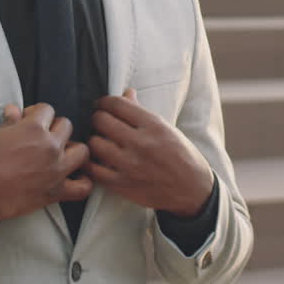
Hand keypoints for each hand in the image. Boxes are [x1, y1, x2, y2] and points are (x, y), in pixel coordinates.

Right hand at [0, 103, 91, 227]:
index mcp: (33, 128)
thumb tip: (14, 111)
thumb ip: (7, 122)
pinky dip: (83, 182)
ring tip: (61, 153)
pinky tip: (75, 177)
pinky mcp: (57, 191)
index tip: (28, 119)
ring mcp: (57, 169)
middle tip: (43, 137)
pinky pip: (83, 187)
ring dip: (73, 149)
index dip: (36, 113)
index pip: (47, 109)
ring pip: (82, 151)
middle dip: (55, 128)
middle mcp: (50, 146)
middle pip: (66, 125)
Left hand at [86, 89, 213, 216]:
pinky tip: (97, 160)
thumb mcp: (167, 129)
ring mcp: (130, 165)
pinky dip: (91, 163)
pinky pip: (94, 170)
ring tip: (100, 142)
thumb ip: (142, 112)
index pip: (117, 104)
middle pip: (101, 121)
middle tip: (100, 122)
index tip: (102, 105)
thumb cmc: (181, 156)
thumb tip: (126, 93)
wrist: (192, 190)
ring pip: (94, 144)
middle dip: (97, 118)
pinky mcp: (123, 185)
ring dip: (94, 140)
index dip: (105, 102)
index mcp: (154, 126)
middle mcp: (141, 143)